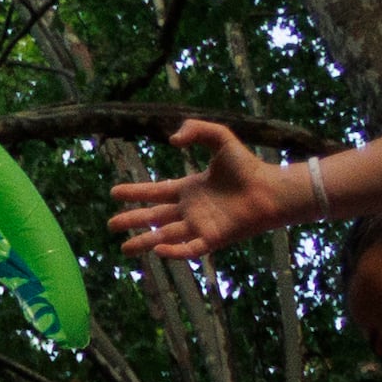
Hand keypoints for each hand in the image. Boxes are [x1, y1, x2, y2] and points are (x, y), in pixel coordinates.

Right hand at [109, 119, 293, 261]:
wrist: (270, 189)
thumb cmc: (247, 165)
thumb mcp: (221, 138)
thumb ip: (197, 130)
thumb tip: (172, 140)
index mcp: (190, 189)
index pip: (156, 192)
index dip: (135, 192)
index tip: (114, 192)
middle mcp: (190, 210)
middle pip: (154, 217)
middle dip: (132, 221)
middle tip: (111, 225)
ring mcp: (200, 226)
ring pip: (165, 236)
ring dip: (145, 243)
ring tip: (124, 249)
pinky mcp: (212, 239)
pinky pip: (189, 249)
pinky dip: (174, 251)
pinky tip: (159, 250)